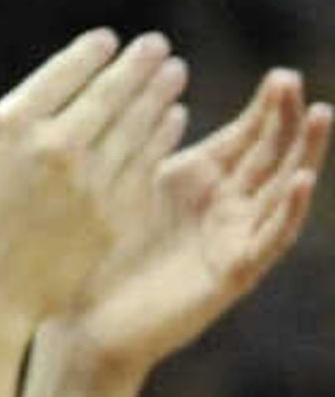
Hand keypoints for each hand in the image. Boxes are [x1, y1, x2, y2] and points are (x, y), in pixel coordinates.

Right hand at [0, 33, 183, 336]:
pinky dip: (162, 139)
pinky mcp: (112, 219)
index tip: (108, 41)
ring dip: (158, 96)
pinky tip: (171, 124)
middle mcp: (57, 148)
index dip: (90, 53)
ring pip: (137, 126)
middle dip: (137, 66)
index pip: (63, 73)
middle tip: (157, 46)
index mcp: (8, 127)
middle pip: (110, 94)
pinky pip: (146, 167)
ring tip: (173, 76)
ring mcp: (91, 185)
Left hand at [57, 66, 329, 374]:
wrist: (86, 320)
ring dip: (304, 154)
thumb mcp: (127, 185)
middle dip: (287, 118)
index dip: (266, 108)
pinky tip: (301, 180)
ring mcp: (233, 238)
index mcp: (199, 182)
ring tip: (322, 116)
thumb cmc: (98, 252)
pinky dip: (288, 209)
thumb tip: (162, 98)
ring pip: (283, 191)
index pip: (245, 137)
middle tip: (296, 80)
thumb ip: (149, 147)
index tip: (282, 76)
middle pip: (271, 155)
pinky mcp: (232, 271)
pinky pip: (269, 238)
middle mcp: (225, 207)